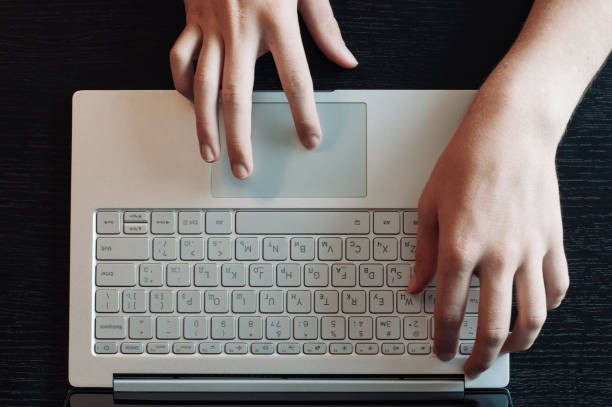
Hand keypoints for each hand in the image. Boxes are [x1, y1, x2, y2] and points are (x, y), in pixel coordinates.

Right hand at [170, 0, 357, 178]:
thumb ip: (325, 26)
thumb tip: (346, 60)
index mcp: (276, 20)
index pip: (296, 79)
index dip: (304, 114)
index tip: (309, 140)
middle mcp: (241, 30)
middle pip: (238, 95)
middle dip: (240, 138)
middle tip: (244, 168)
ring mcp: (211, 27)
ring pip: (202, 85)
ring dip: (204, 123)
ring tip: (209, 152)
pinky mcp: (191, 21)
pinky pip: (179, 59)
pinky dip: (183, 84)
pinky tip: (191, 102)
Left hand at [407, 86, 569, 378]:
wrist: (510, 133)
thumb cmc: (467, 162)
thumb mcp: (429, 206)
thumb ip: (423, 253)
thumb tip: (416, 286)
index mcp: (460, 247)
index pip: (449, 311)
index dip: (442, 340)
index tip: (440, 351)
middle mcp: (498, 255)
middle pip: (494, 327)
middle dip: (481, 358)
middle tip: (471, 367)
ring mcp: (530, 250)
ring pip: (533, 317)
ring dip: (518, 343)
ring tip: (504, 350)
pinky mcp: (552, 241)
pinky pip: (557, 287)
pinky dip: (548, 307)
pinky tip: (535, 311)